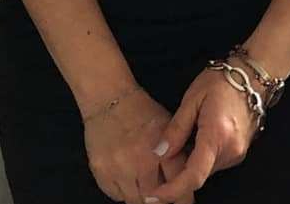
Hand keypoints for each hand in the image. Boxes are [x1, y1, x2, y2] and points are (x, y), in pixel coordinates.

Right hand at [83, 86, 194, 203]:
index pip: (178, 187)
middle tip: (162, 194)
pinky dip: (124, 192)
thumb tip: (188, 179)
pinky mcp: (102, 173)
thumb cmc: (142, 111)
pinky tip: (127, 178)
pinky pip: (117, 196)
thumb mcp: (168, 126)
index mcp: (162, 151)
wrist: (109, 97)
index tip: (183, 201)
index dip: (183, 199)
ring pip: (135, 201)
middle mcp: (141, 163)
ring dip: (142, 196)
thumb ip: (177, 154)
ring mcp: (119, 170)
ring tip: (144, 185)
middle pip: (154, 199)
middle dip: (161, 199)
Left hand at [141, 60, 261, 203]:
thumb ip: (176, 128)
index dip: (171, 190)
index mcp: (216, 136)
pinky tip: (198, 135)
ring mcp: (238, 153)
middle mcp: (230, 150)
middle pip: (198, 174)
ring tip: (185, 133)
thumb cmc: (221, 81)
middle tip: (167, 148)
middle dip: (179, 170)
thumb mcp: (192, 98)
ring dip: (191, 161)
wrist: (253, 76)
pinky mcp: (240, 151)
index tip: (153, 196)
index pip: (193, 175)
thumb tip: (159, 153)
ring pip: (206, 169)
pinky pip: (215, 161)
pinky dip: (202, 155)